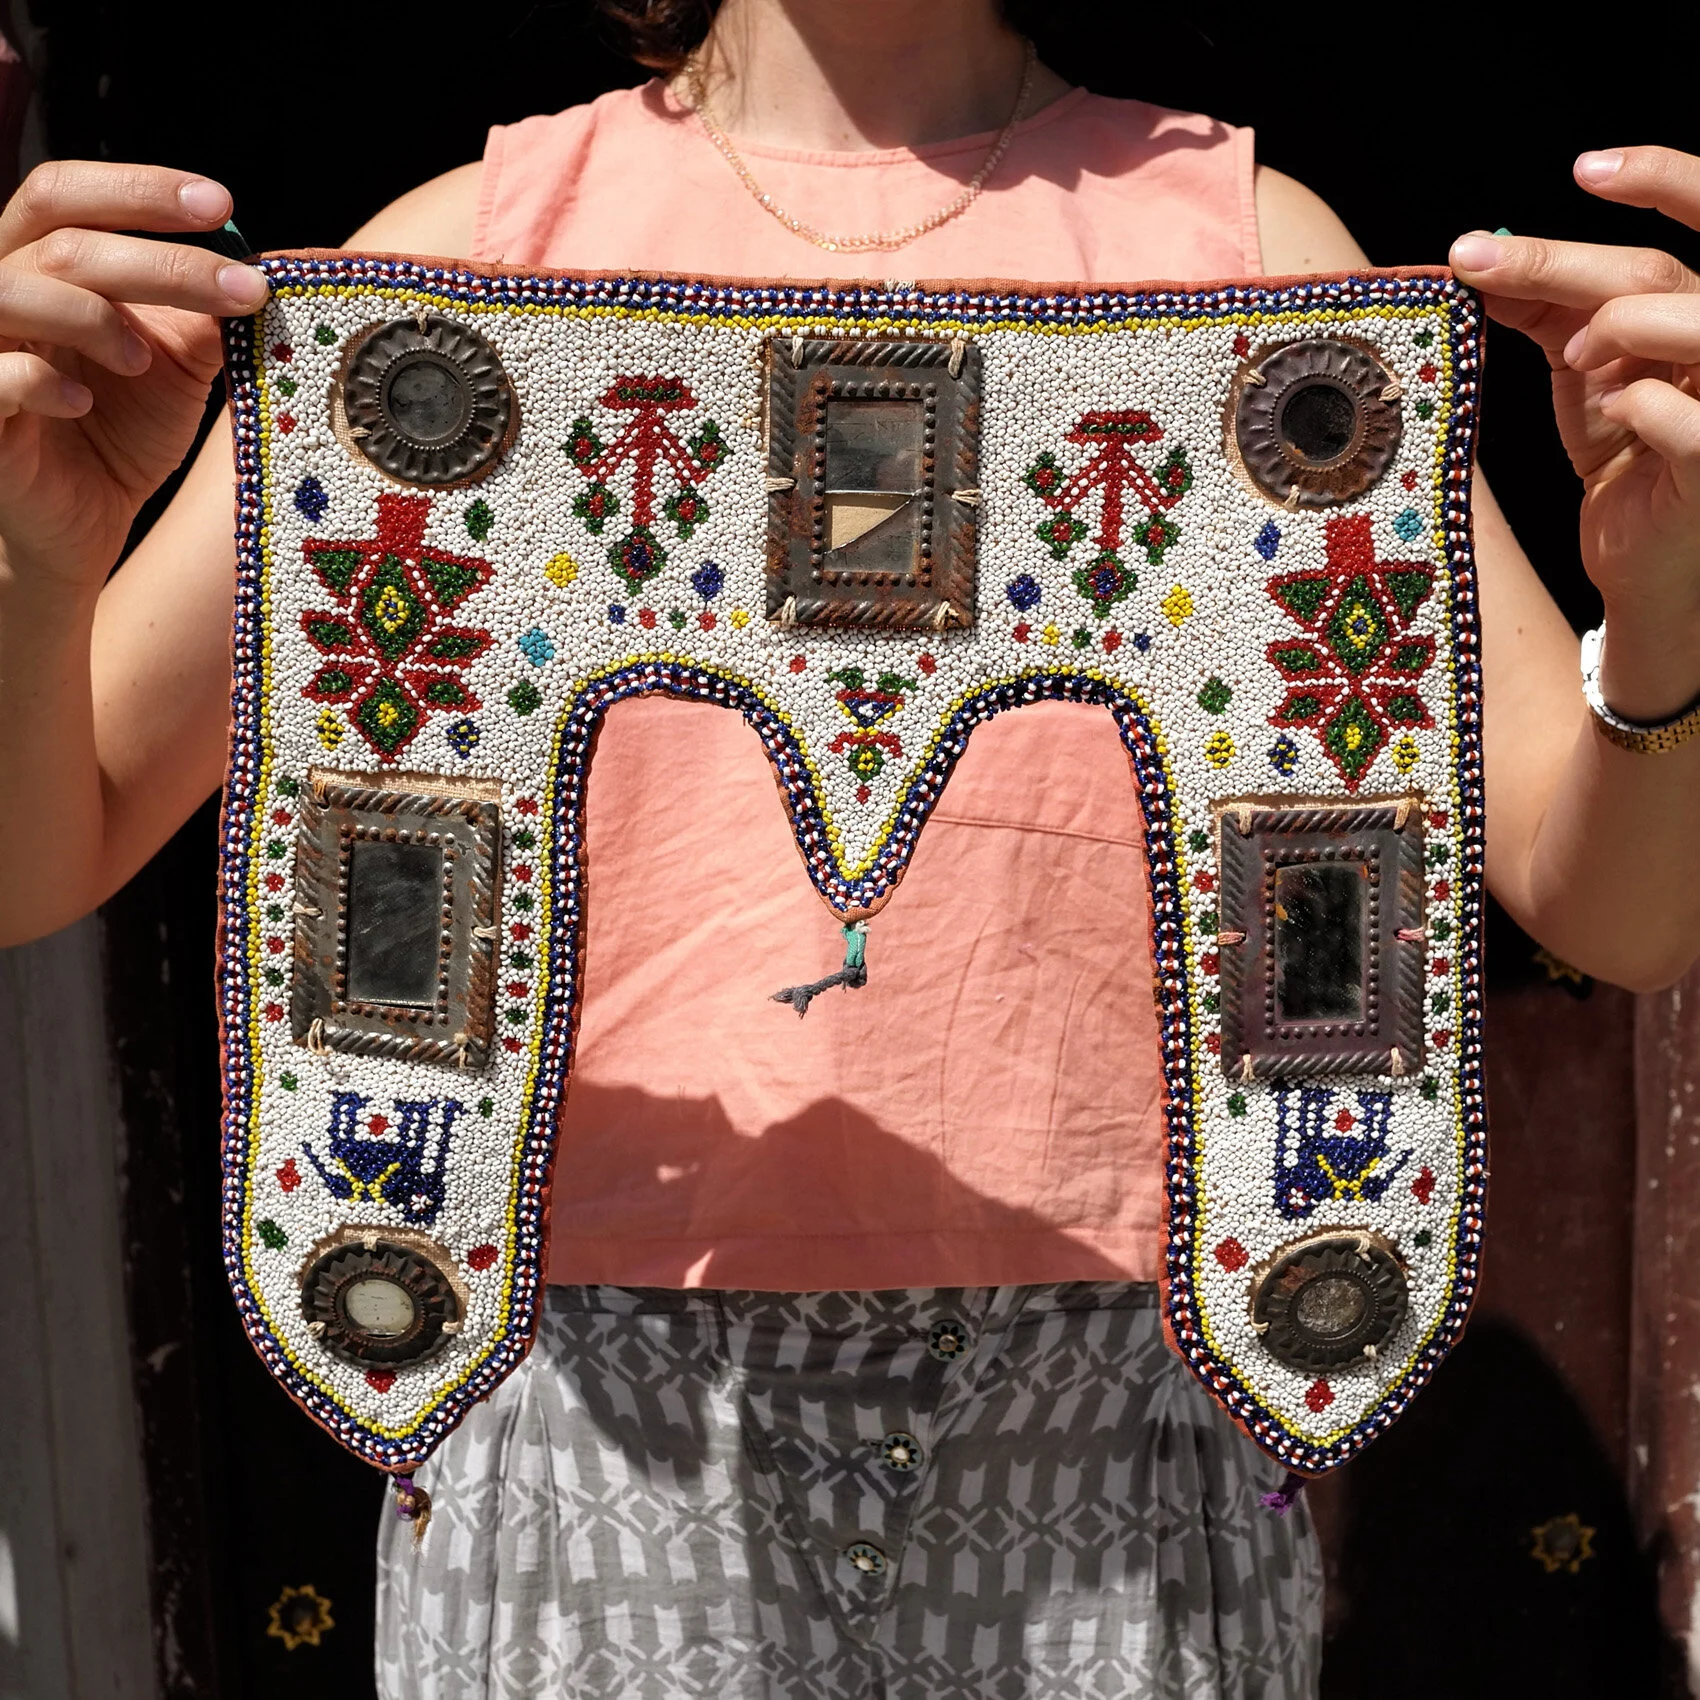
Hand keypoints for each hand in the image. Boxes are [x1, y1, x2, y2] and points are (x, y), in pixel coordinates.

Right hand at [0, 162, 267, 590]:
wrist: (81, 524)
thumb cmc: (118, 431)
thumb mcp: (174, 367)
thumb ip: (201, 317)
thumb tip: (255, 270)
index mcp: (39, 264)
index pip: (67, 195)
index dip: (139, 188)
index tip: (221, 204)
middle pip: (63, 241)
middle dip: (161, 259)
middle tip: (242, 287)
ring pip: (14, 290)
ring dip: (94, 317)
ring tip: (142, 361)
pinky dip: (42, 380)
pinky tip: (84, 405)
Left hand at [1449, 146, 1699, 718]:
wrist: (1640, 564)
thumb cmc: (1625, 462)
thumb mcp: (1584, 374)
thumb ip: (1549, 313)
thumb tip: (1480, 256)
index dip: (1660, 177)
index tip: (1582, 167)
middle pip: (1661, 272)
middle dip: (1563, 262)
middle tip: (1480, 261)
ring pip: (1697, 320)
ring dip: (1621, 329)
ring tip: (1581, 362)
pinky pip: (1683, 415)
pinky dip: (1640, 405)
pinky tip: (1618, 415)